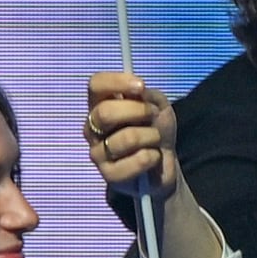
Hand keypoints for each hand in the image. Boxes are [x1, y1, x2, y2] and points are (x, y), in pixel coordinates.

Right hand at [85, 75, 179, 200]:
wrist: (163, 165)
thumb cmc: (155, 130)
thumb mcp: (158, 106)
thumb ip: (147, 96)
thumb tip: (138, 92)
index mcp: (100, 106)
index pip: (95, 85)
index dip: (116, 82)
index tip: (141, 86)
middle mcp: (93, 128)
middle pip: (105, 112)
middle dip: (138, 111)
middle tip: (153, 116)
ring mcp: (98, 153)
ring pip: (127, 138)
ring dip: (151, 136)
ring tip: (154, 140)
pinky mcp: (109, 175)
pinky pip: (138, 160)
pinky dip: (153, 156)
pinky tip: (152, 158)